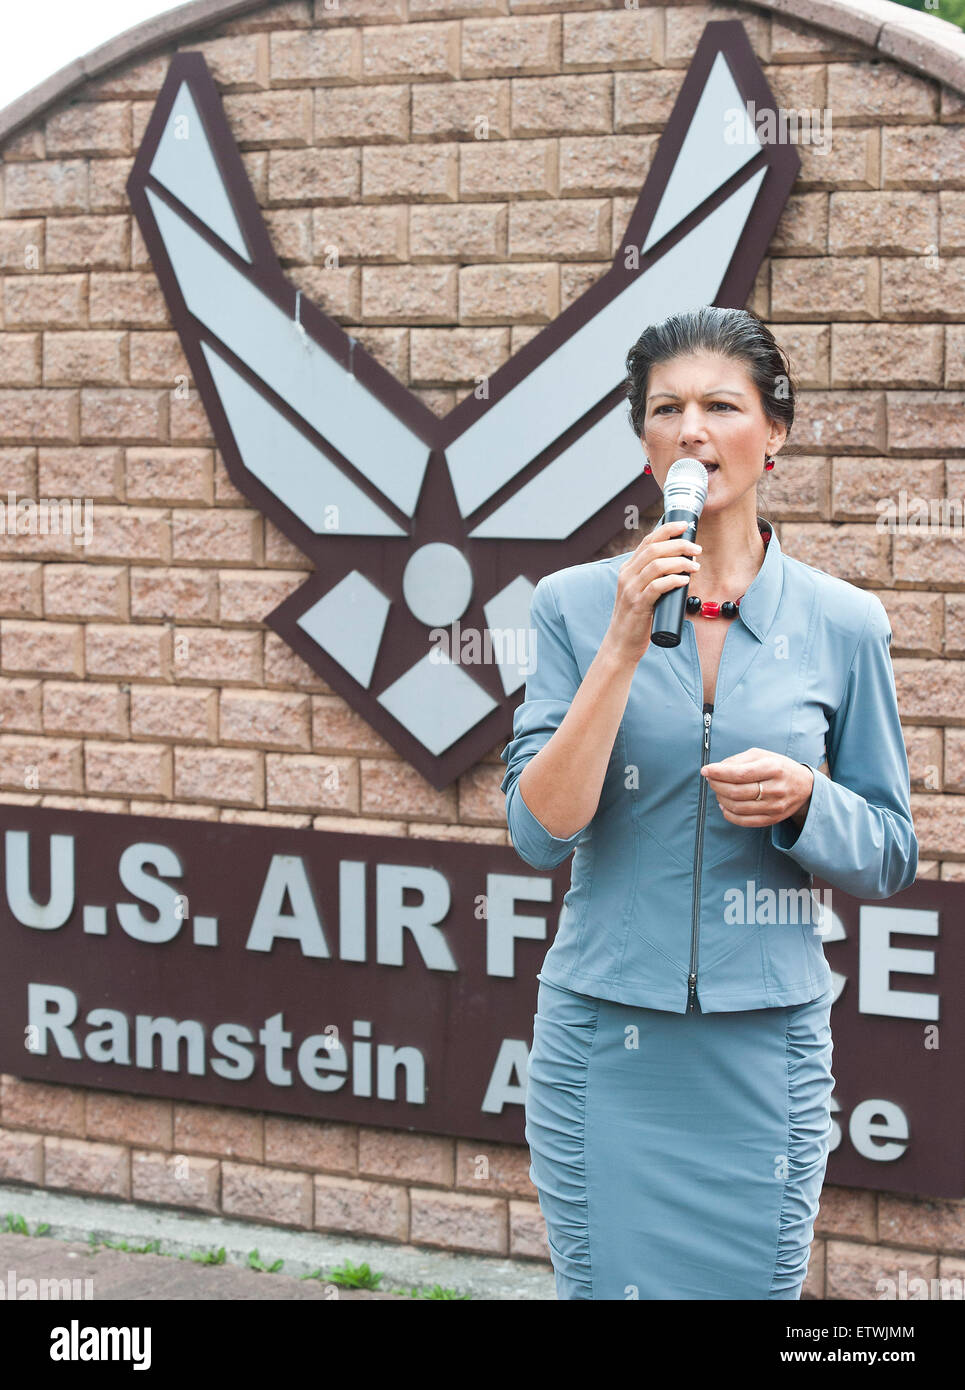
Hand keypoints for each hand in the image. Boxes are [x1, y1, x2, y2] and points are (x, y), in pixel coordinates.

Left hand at [700, 748, 814, 828]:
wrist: (805, 786)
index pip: (740, 773)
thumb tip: (716, 769)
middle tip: (711, 779)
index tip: (706, 770)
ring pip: (738, 807)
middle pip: (737, 792)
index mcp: (773, 768)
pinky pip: (745, 821)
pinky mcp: (772, 819)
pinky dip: (729, 815)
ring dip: (721, 799)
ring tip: (718, 791)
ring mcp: (775, 806)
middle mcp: (775, 788)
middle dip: (717, 785)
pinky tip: (724, 805)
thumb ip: (738, 760)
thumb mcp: (762, 755)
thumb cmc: (779, 767)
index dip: (719, 773)